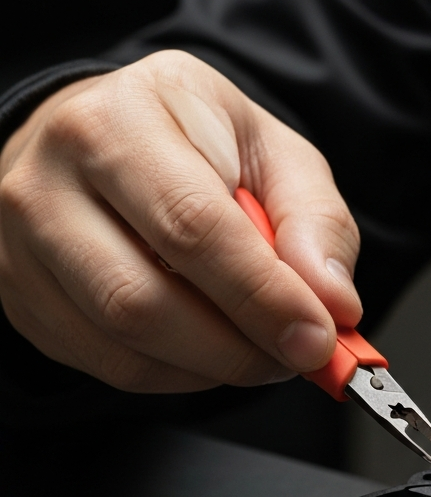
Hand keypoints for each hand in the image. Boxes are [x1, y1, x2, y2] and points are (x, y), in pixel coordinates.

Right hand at [0, 50, 361, 391]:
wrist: (113, 145)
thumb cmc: (199, 147)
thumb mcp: (275, 155)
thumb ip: (316, 223)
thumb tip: (334, 304)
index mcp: (122, 121)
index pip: (192, 227)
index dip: (263, 297)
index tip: (320, 337)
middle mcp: (51, 181)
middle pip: (144, 301)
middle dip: (241, 349)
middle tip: (300, 354)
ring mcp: (26, 248)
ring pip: (127, 346)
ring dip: (218, 368)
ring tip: (263, 346)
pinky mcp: (29, 303)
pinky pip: (116, 369)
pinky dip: (185, 376)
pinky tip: (214, 347)